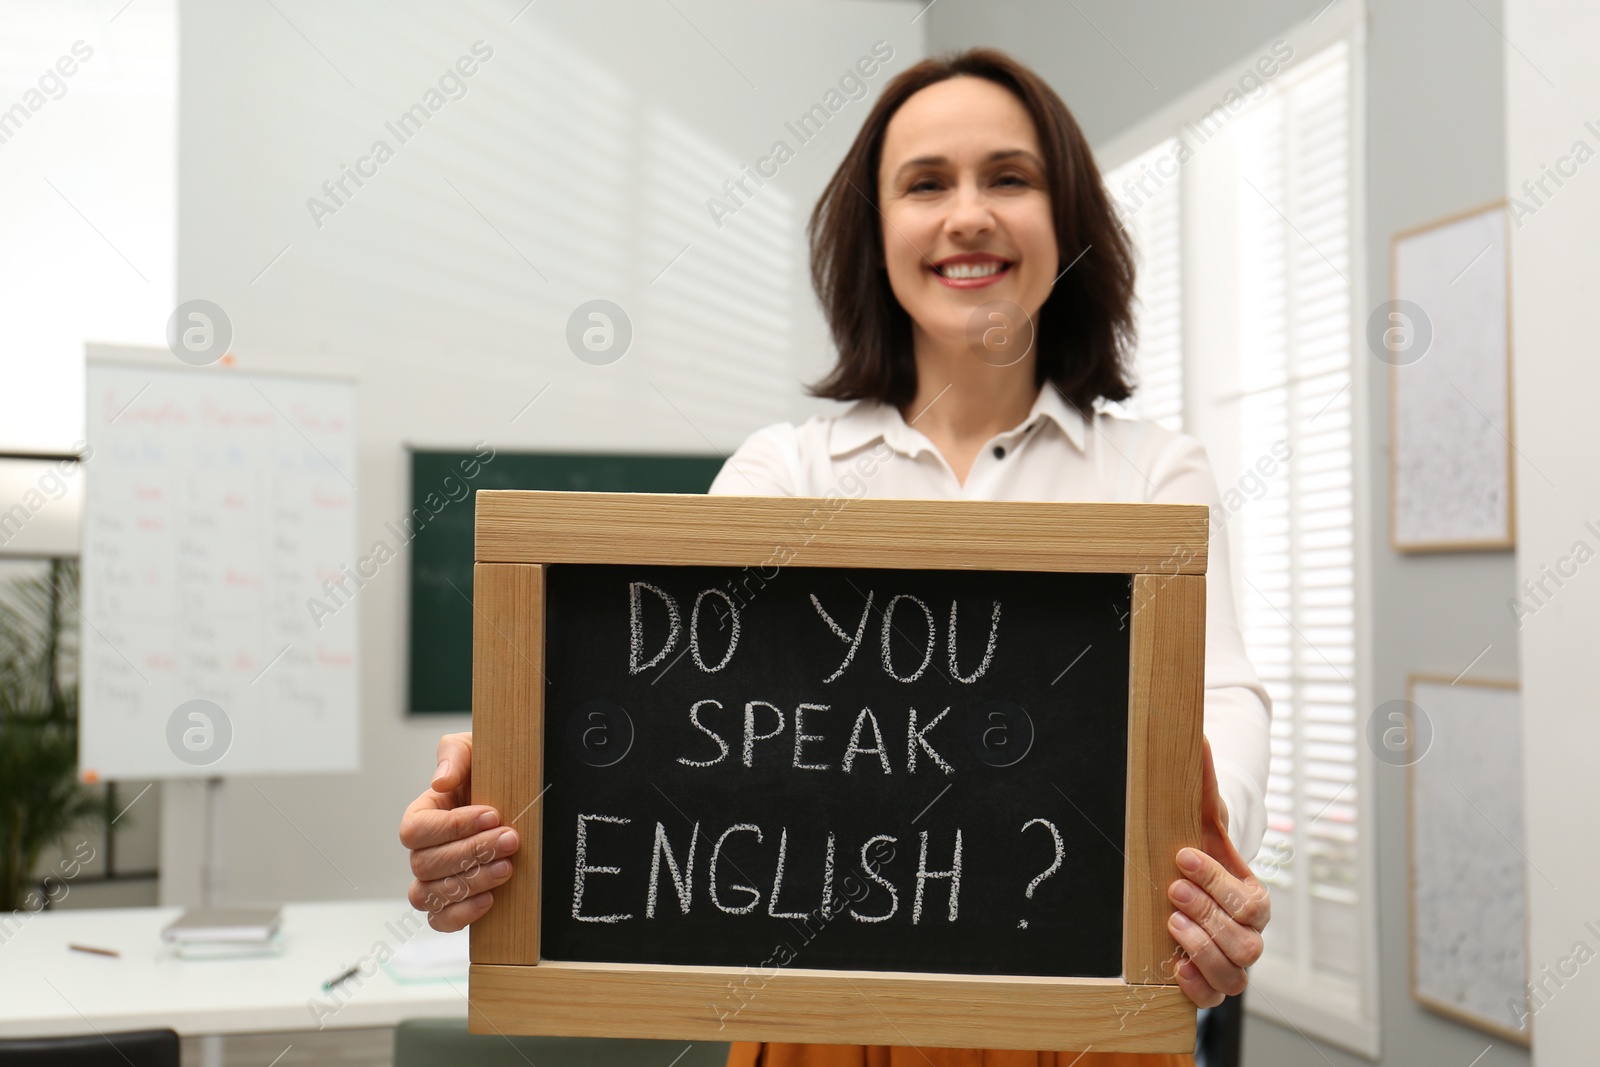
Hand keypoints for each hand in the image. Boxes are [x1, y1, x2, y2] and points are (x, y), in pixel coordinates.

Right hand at [399, 731, 518, 931]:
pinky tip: (491, 899)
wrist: (518, 799)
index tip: (492, 814)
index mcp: (422, 815)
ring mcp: (434, 881)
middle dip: (473, 853)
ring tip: (507, 868)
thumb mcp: (475, 749)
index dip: (452, 826)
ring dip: (471, 883)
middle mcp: (423, 851)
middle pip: (425, 865)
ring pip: (430, 895)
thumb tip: (441, 780)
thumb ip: (455, 754)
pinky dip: (462, 915)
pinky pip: (441, 920)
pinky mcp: (452, 903)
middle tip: (510, 840)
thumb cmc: (490, 774)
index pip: (416, 829)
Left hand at [1166, 736, 1269, 1006]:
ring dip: (1203, 949)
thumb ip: (1200, 783)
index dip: (1216, 880)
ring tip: (1172, 922)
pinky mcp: (1211, 983)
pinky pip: (1216, 1000)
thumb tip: (1195, 735)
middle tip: (1172, 888)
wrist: (1187, 884)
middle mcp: (1250, 933)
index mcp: (1254, 896)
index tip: (1182, 855)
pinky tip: (1175, 967)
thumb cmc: (1196, 849)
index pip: (1249, 899)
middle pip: (1247, 939)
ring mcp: (1233, 961)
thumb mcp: (1197, 818)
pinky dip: (1198, 987)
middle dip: (1208, 913)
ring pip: (1237, 972)